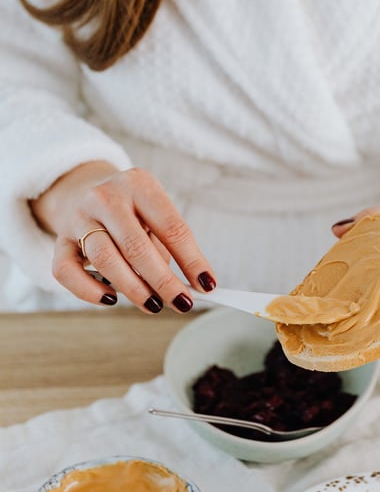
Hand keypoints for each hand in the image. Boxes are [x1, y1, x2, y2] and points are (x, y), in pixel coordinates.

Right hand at [30, 162, 216, 312]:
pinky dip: (88, 291)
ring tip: (154, 305)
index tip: (207, 285)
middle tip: (182, 303)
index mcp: (140, 186)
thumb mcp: (156, 215)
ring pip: (105, 260)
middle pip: (137, 246)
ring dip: (133, 289)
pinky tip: (111, 300)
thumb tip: (190, 286)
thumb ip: (170, 246)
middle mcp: (106, 197)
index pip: (172, 227)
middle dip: (163, 281)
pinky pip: (67, 271)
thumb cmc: (133, 211)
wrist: (85, 189)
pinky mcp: (60, 240)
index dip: (192, 260)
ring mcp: (79, 217)